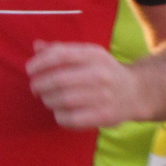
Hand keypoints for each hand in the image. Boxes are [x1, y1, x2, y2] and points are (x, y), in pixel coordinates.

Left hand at [26, 41, 144, 128]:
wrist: (136, 91)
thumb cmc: (104, 71)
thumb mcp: (87, 54)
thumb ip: (62, 50)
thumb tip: (36, 46)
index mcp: (94, 55)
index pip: (61, 55)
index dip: (40, 62)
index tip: (30, 70)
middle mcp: (100, 74)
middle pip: (59, 80)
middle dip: (40, 85)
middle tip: (35, 88)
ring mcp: (103, 96)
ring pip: (63, 100)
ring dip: (48, 101)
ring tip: (48, 99)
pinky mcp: (104, 116)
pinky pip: (71, 119)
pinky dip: (59, 117)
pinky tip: (60, 112)